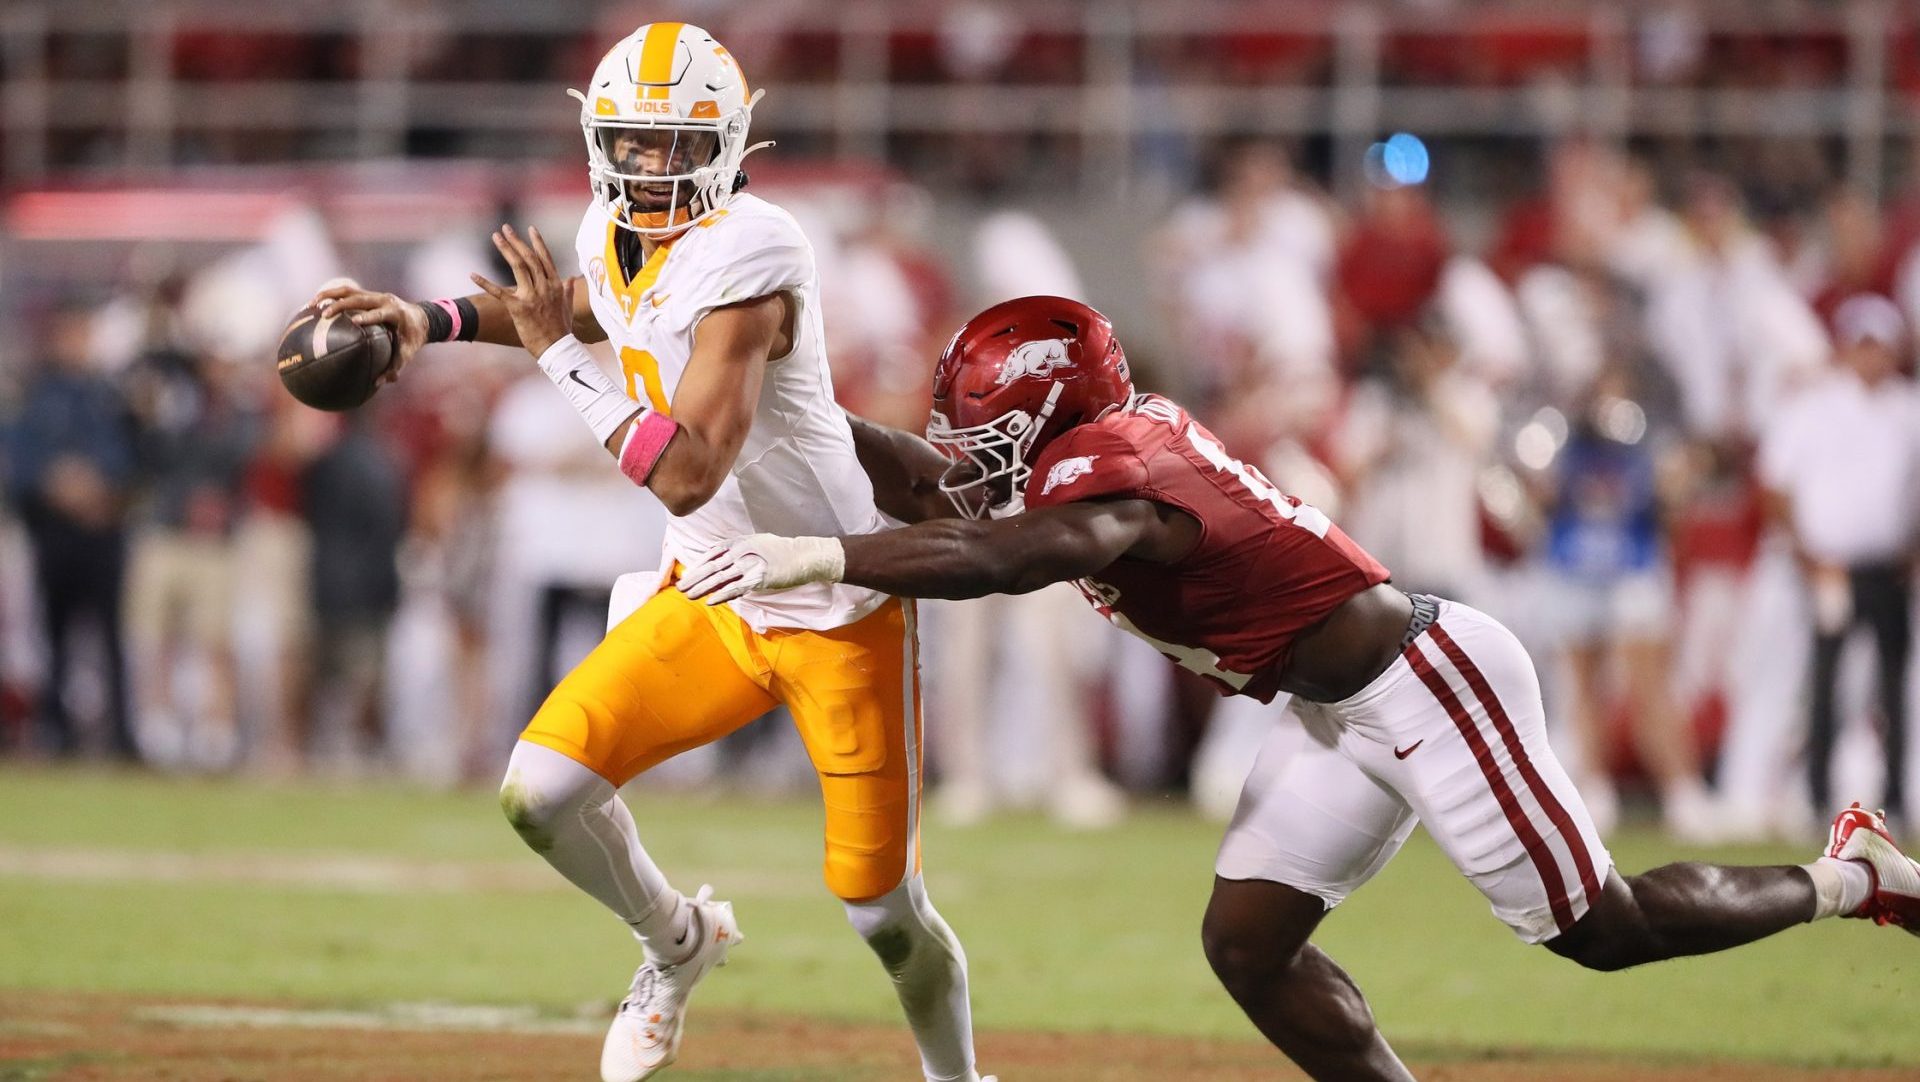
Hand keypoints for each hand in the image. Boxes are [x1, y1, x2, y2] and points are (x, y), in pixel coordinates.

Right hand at [313, 278, 427, 385]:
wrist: (421, 318)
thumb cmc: (413, 339)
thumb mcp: (408, 353)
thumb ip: (395, 367)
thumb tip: (378, 382)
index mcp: (396, 312)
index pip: (380, 313)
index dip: (368, 316)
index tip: (355, 321)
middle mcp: (384, 299)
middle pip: (359, 298)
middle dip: (341, 305)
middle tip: (324, 315)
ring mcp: (375, 294)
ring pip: (349, 291)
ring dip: (329, 295)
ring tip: (311, 305)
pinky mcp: (367, 294)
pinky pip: (346, 292)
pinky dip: (330, 296)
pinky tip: (313, 305)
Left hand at [471, 224, 571, 358]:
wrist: (557, 348)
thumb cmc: (562, 330)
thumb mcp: (567, 307)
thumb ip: (567, 290)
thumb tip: (571, 278)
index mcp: (555, 285)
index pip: (545, 258)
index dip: (537, 242)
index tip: (530, 229)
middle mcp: (544, 287)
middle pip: (529, 258)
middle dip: (517, 241)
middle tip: (505, 228)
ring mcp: (531, 296)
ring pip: (517, 266)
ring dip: (506, 249)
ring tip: (496, 237)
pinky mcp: (518, 308)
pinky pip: (499, 292)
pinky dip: (485, 282)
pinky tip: (472, 274)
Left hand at [678, 534, 846, 604]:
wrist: (804, 556)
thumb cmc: (782, 551)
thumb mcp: (758, 542)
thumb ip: (740, 549)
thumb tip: (723, 560)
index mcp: (740, 542)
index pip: (713, 553)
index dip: (698, 565)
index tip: (687, 574)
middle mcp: (742, 552)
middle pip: (712, 566)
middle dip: (694, 578)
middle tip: (681, 587)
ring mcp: (750, 565)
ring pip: (720, 578)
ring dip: (702, 588)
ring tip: (688, 596)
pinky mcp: (759, 579)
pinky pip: (736, 589)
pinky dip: (722, 595)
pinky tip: (710, 602)